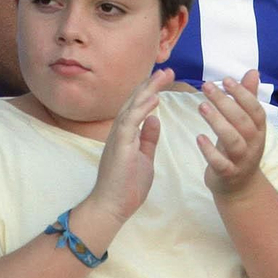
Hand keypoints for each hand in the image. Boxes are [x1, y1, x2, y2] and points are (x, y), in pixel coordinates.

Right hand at [86, 68, 170, 222]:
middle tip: (166, 70)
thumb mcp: (144, 158)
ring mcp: (118, 136)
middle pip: (135, 101)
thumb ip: (148, 139)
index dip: (150, 91)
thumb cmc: (126, 186)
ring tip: (162, 76)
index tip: (164, 79)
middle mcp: (120, 131)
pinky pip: (130, 121)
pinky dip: (142, 108)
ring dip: (148, 90)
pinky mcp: (119, 145)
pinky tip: (154, 98)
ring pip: (132, 106)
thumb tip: (155, 119)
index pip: (137, 106)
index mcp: (126, 133)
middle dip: (150, 84)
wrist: (111, 207)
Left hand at [197, 71, 267, 196]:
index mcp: (258, 130)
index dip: (242, 94)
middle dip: (225, 102)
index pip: (255, 109)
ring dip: (217, 122)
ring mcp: (241, 160)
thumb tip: (253, 72)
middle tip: (207, 87)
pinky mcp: (228, 174)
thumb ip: (248, 98)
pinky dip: (210, 151)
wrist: (241, 188)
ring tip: (202, 107)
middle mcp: (253, 144)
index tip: (226, 80)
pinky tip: (199, 137)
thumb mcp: (247, 124)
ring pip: (233, 141)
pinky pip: (220, 163)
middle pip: (242, 122)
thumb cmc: (241, 148)